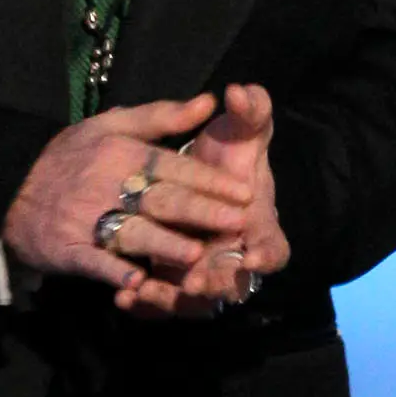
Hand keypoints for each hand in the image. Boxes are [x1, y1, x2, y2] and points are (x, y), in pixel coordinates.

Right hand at [2, 89, 285, 312]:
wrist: (7, 187)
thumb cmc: (70, 156)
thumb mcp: (109, 124)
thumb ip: (161, 115)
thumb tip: (209, 101)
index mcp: (120, 151)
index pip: (173, 165)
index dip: (210, 180)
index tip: (245, 193)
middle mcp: (106, 183)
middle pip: (161, 199)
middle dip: (201, 212)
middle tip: (238, 223)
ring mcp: (86, 218)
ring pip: (132, 232)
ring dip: (164, 244)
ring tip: (195, 255)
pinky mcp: (68, 248)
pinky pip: (94, 262)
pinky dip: (114, 273)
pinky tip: (136, 283)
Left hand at [119, 83, 289, 319]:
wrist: (186, 177)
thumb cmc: (225, 154)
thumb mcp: (236, 129)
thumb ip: (250, 112)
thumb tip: (243, 91)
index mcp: (255, 224)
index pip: (272, 250)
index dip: (265, 256)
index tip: (251, 257)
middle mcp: (231, 254)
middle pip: (231, 285)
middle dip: (213, 284)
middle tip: (195, 283)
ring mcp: (202, 272)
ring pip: (194, 302)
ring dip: (172, 300)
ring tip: (147, 292)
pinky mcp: (171, 282)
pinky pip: (160, 304)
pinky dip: (144, 304)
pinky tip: (123, 298)